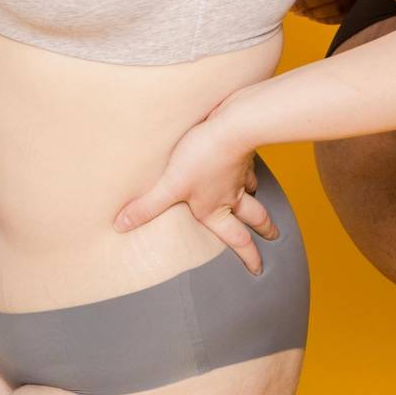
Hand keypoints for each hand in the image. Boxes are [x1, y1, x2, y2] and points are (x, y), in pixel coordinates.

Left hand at [111, 115, 277, 274]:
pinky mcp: (241, 152)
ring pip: (252, 191)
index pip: (236, 239)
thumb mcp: (170, 185)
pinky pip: (247, 165)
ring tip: (258, 201)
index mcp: (215, 208)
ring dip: (257, 200)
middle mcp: (231, 195)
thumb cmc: (202, 157)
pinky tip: (242, 164)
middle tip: (273, 237)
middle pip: (254, 217)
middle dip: (263, 229)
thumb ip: (147, 207)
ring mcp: (239, 174)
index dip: (248, 256)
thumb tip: (122, 225)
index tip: (259, 268)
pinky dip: (247, 169)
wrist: (231, 126)